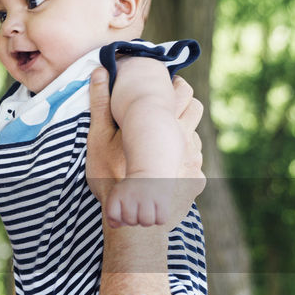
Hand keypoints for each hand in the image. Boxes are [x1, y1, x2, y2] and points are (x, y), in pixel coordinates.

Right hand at [88, 70, 205, 219]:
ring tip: (165, 140)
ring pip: (196, 135)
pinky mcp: (196, 181)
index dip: (173, 82)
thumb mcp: (98, 138)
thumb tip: (99, 70)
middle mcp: (185, 139)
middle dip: (183, 102)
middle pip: (194, 107)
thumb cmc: (111, 178)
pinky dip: (185, 160)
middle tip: (167, 104)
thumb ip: (100, 103)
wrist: (132, 223)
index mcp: (165, 124)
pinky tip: (169, 166)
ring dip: (184, 133)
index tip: (165, 82)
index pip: (181, 90)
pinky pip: (195, 162)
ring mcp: (193, 161)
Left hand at [106, 177, 170, 227]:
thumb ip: (114, 213)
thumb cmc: (132, 191)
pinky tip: (157, 210)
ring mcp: (147, 196)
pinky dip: (160, 218)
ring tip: (148, 212)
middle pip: (130, 221)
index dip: (118, 218)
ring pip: (146, 222)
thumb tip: (115, 225)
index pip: (113, 215)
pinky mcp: (162, 199)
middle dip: (134, 220)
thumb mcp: (118, 197)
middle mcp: (131, 193)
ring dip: (147, 221)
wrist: (151, 171)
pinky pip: (161, 220)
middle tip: (138, 209)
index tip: (123, 210)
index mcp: (117, 192)